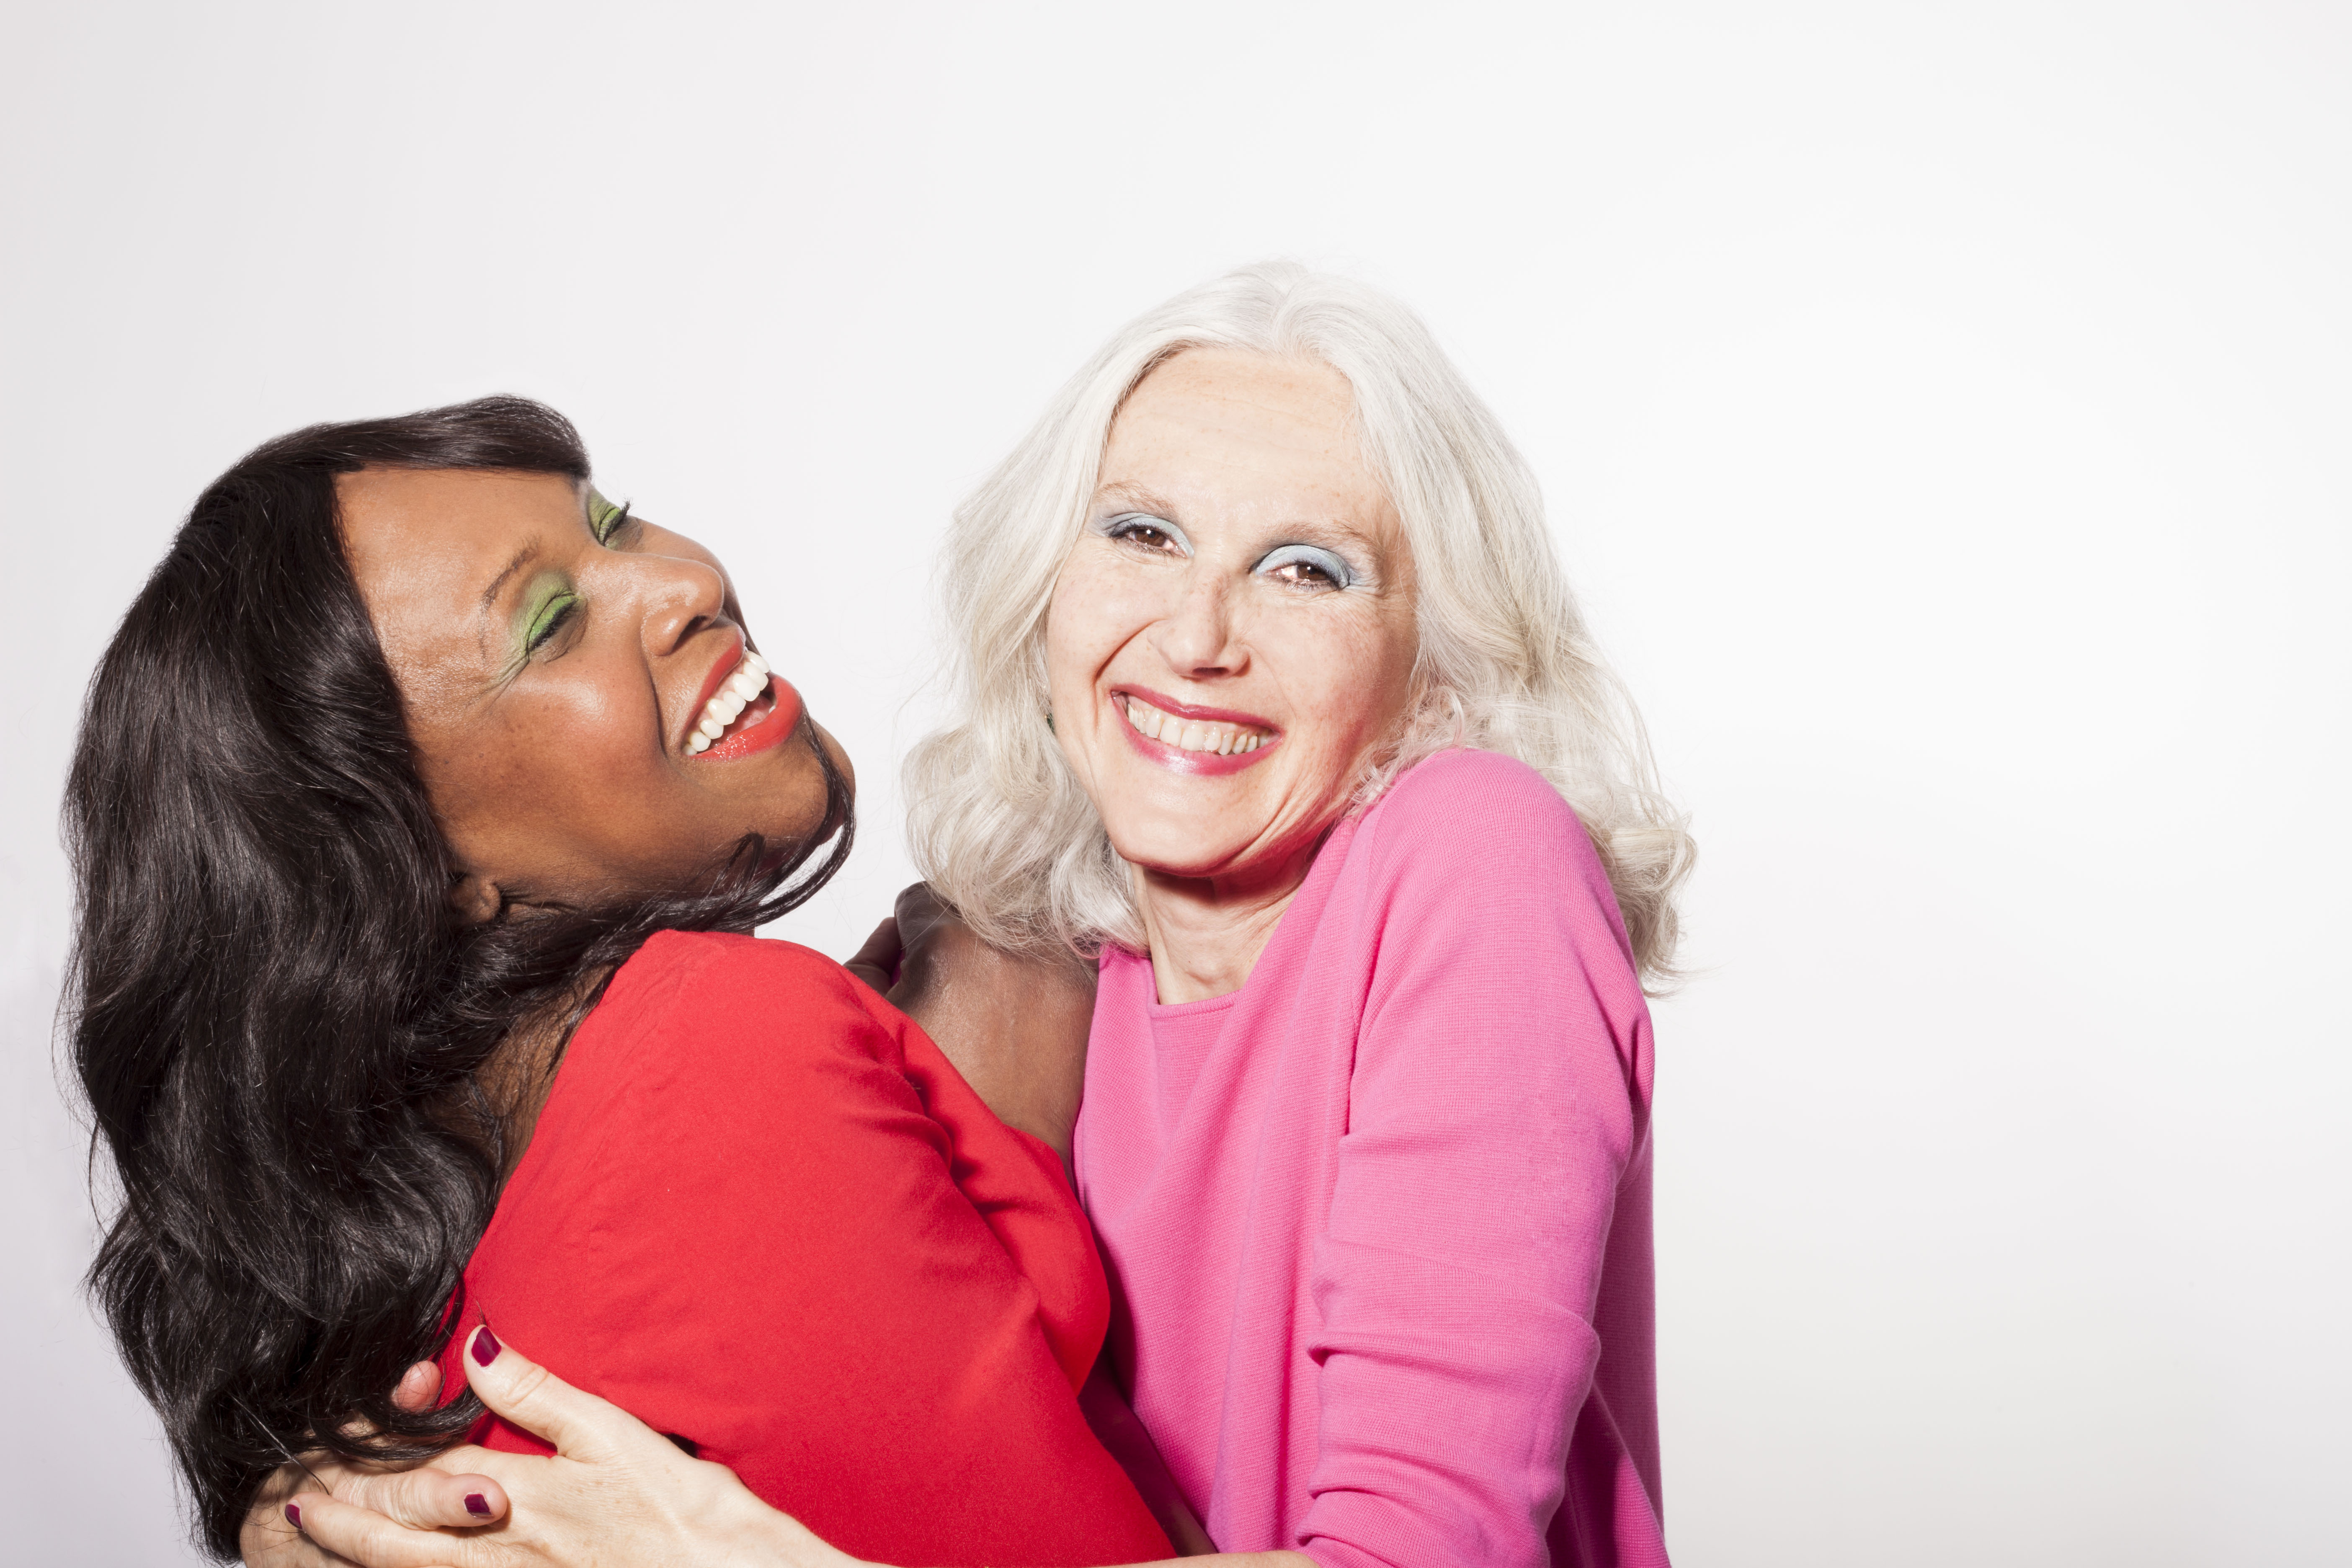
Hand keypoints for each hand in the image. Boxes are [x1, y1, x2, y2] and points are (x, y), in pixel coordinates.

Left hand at [283, 1327, 863, 1567]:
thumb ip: (539, 1393)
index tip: (323, 1441)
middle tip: (288, 1498)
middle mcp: (501, 1551)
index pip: (419, 1473)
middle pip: (397, 1532)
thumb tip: (477, 1343)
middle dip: (339, 1513)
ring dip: (355, 1554)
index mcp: (520, 1497)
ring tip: (312, 1534)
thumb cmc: (688, 1515)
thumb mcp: (615, 1435)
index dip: (368, 1453)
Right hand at [867, 883, 1098, 1164]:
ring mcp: (1057, 965)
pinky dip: (1041, 972)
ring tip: (990, 1002)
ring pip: (1020, 924)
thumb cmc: (928, 1096)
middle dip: (958, 937)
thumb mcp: (872, 1020)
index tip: (916, 963)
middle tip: (952, 986)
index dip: (910, 935)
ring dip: (1004, 948)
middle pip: (974, 906)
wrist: (992, 1154)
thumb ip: (871, 960)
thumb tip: (893, 931)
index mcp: (951, 941)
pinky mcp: (1087, 993)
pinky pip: (1059, 955)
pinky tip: (1024, 1013)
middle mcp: (1012, 941)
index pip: (921, 899)